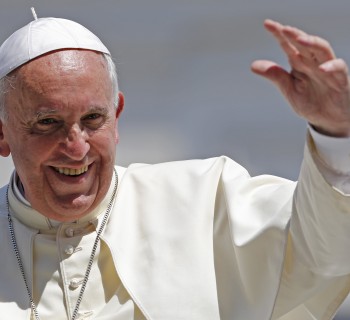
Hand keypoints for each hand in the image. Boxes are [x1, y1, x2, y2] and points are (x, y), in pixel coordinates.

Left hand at [251, 19, 349, 136]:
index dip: (279, 34)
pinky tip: (322, 68)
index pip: (288, 45)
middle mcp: (313, 62)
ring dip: (312, 43)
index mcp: (299, 63)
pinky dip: (331, 67)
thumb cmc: (311, 102)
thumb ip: (275, 76)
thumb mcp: (289, 89)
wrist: (329, 119)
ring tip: (300, 39)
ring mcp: (327, 69)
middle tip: (283, 29)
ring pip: (322, 50)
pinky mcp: (340, 79)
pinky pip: (338, 69)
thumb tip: (253, 65)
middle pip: (304, 43)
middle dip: (294, 34)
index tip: (267, 24)